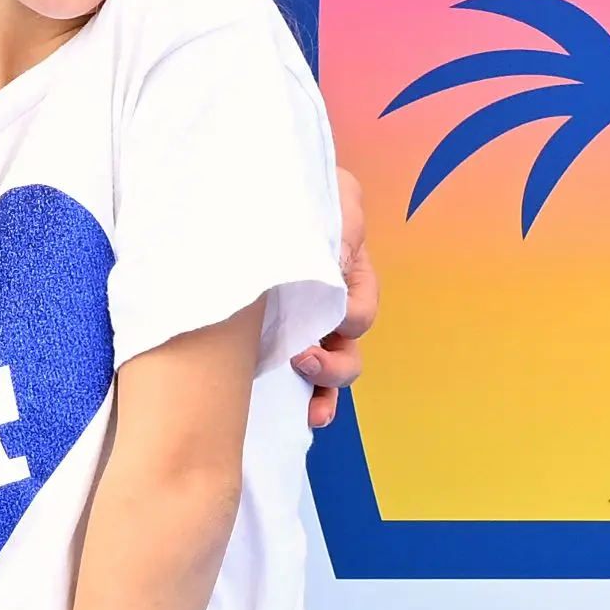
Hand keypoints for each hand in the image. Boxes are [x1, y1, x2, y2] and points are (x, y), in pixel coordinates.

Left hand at [302, 168, 384, 429]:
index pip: (360, 311)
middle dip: (334, 364)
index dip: (349, 320)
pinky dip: (309, 401)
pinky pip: (301, 379)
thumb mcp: (330, 201)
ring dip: (325, 390)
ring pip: (331, 371)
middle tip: (302, 358)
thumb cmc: (293, 193)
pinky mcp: (279, 340)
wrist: (248, 193)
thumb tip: (341, 257)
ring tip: (310, 407)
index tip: (330, 316)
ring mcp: (308, 326)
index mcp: (349, 275)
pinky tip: (305, 416)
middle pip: (350, 349)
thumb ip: (343, 226)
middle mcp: (333, 306)